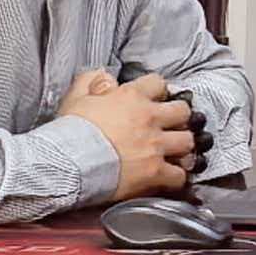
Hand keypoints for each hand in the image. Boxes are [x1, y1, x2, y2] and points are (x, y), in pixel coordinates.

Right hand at [59, 67, 197, 202]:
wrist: (68, 163)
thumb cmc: (70, 132)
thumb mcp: (76, 98)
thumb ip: (92, 82)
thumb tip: (105, 77)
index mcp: (132, 97)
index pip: (158, 83)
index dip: (157, 92)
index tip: (154, 100)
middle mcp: (150, 119)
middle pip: (183, 112)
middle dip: (179, 118)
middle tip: (170, 126)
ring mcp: (155, 146)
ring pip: (187, 142)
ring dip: (182, 147)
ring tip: (174, 152)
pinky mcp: (154, 173)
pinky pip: (179, 176)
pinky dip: (177, 177)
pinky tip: (170, 177)